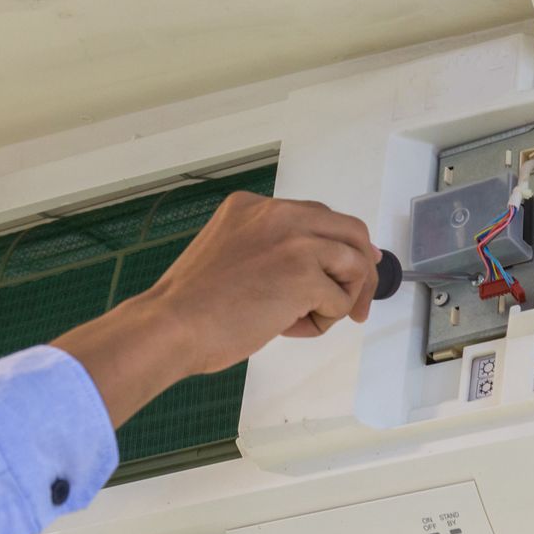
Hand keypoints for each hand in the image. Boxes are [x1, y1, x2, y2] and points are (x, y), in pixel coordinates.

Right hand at [148, 192, 379, 373]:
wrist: (172, 325)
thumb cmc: (194, 307)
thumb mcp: (233, 255)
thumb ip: (272, 250)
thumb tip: (322, 267)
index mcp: (255, 207)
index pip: (318, 217)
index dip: (343, 245)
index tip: (356, 266)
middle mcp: (278, 213)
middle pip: (351, 231)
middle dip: (362, 270)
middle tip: (358, 305)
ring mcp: (294, 240)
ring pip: (354, 264)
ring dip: (340, 299)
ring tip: (304, 319)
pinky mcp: (304, 272)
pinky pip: (340, 299)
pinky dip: (323, 320)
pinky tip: (288, 327)